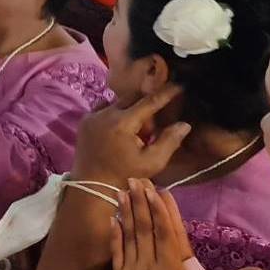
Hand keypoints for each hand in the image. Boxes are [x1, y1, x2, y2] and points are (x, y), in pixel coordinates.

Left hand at [71, 85, 188, 185]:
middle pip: (132, 97)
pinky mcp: (84, 120)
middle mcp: (105, 113)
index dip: (166, 93)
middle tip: (153, 123)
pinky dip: (115, 112)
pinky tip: (121, 128)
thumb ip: (169, 141)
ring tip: (135, 131)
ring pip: (118, 101)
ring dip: (130, 109)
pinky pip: (104, 107)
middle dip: (146, 104)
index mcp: (122, 123)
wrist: (92, 185)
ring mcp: (92, 115)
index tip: (180, 85)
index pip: (149, 101)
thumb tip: (184, 124)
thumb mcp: (152, 162)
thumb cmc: (125, 175)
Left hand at [112, 180, 263, 269]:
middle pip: (145, 227)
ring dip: (127, 212)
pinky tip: (113, 219)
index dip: (163, 210)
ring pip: (129, 235)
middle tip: (136, 178)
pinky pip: (116, 252)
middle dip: (142, 201)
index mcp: (172, 269)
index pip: (167, 232)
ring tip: (123, 190)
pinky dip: (114, 234)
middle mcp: (150, 265)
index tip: (159, 190)